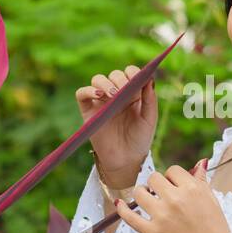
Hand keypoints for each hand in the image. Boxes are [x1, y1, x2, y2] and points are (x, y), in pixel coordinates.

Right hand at [74, 65, 156, 184]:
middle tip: (124, 90)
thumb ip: (150, 100)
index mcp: (132, 93)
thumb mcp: (149, 119)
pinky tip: (99, 96)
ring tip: (113, 94)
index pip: (130, 73)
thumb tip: (149, 78)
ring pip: (98, 80)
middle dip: (120, 79)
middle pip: (114, 74)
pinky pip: (81, 93)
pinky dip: (88, 90)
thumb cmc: (140, 139)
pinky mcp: (88, 110)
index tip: (138, 78)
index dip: (133, 72)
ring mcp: (101, 101)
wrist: (126, 160)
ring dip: (105, 83)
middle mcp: (116, 94)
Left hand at [112, 158, 230, 232]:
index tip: (173, 186)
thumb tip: (200, 162)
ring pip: (139, 193)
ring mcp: (162, 216)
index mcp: (192, 189)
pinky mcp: (153, 232)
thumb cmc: (215, 230)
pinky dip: (122, 209)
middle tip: (160, 194)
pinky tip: (120, 204)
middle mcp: (176, 199)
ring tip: (145, 198)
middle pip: (154, 178)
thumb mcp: (212, 201)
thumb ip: (201, 181)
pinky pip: (130, 217)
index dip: (172, 178)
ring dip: (141, 193)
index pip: (173, 170)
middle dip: (156, 184)